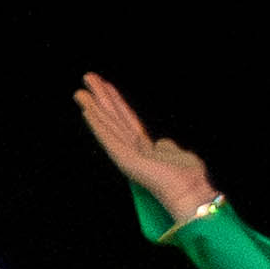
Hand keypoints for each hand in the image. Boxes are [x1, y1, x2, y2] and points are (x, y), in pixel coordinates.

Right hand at [74, 74, 214, 224]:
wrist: (190, 191)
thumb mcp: (176, 154)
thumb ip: (165, 147)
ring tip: (80, 91)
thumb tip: (161, 143)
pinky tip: (87, 111)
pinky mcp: (125, 160)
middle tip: (87, 77)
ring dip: (93, 107)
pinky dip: (97, 125)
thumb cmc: (187, 177)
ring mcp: (126, 155)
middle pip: (113, 117)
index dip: (116, 101)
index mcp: (143, 148)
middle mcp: (132, 149)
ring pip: (107, 125)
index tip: (105, 84)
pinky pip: (108, 138)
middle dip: (100, 96)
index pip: (126, 119)